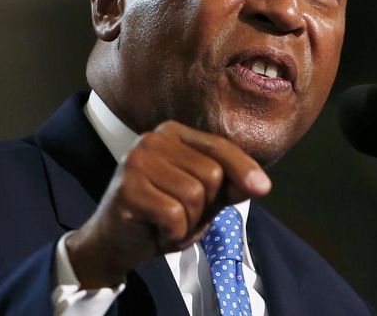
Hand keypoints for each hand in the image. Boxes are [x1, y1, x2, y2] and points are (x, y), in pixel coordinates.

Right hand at [65, 120, 271, 287]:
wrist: (113, 243)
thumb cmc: (160, 216)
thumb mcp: (202, 199)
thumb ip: (228, 186)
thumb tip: (260, 184)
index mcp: (172, 133)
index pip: (220, 146)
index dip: (244, 169)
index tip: (264, 188)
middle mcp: (153, 139)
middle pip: (212, 173)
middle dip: (205, 205)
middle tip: (182, 215)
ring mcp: (137, 161)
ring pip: (195, 195)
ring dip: (189, 221)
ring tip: (167, 222)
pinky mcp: (128, 189)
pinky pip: (175, 215)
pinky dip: (173, 233)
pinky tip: (155, 231)